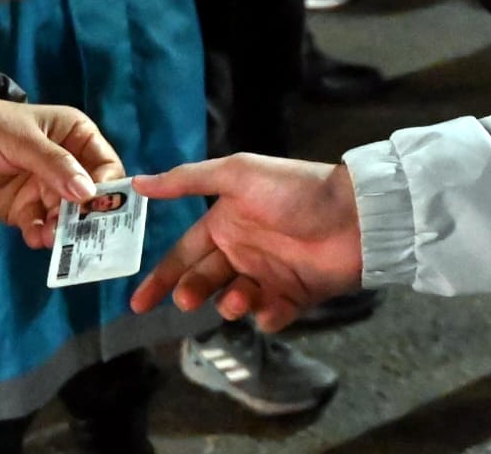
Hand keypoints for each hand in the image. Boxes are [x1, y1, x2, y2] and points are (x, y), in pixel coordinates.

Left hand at [0, 98, 125, 249]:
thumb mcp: (21, 138)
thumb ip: (54, 164)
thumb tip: (88, 193)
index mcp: (75, 136)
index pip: (106, 165)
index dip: (107, 187)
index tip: (96, 206)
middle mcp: (67, 164)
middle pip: (89, 197)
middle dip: (85, 215)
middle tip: (77, 230)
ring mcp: (46, 189)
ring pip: (67, 217)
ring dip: (62, 229)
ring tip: (51, 236)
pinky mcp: (25, 210)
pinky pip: (41, 227)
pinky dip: (41, 235)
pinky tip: (34, 237)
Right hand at [128, 155, 363, 332]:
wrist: (353, 215)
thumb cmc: (292, 190)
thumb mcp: (235, 174)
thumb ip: (185, 181)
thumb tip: (137, 183)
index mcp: (224, 222)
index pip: (183, 253)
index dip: (160, 276)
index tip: (138, 303)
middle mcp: (242, 250)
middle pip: (204, 279)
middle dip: (192, 291)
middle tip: (188, 300)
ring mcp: (268, 274)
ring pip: (234, 299)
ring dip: (231, 302)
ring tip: (242, 296)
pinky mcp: (295, 296)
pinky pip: (272, 315)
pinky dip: (267, 316)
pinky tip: (270, 308)